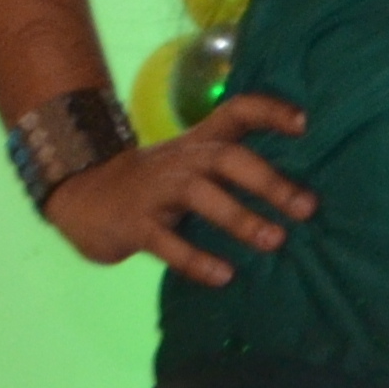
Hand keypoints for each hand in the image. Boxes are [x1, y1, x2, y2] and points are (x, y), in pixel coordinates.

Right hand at [40, 95, 313, 286]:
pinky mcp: (134, 224)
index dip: (270, 112)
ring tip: (275, 241)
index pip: (238, 112)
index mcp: (202, 142)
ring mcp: (156, 190)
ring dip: (240, 218)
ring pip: (200, 196)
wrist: (81, 195)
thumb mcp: (194, 164)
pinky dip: (195, 260)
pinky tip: (223, 276)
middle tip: (307, 208)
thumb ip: (238, 169)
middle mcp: (183, 160)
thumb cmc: (159, 184)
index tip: (305, 122)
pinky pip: (166, 242)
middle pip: (228, 158)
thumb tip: (304, 196)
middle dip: (269, 181)